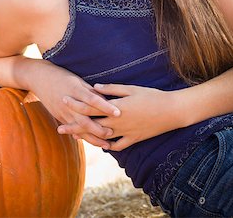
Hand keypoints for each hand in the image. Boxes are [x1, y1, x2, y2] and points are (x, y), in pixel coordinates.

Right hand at [31, 64, 119, 148]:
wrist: (40, 78)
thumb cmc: (63, 76)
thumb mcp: (78, 80)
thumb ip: (91, 91)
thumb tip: (107, 100)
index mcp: (76, 90)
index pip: (92, 100)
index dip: (105, 106)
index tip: (118, 112)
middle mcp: (69, 103)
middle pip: (86, 119)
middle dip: (100, 129)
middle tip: (113, 134)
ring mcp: (63, 112)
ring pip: (79, 128)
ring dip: (93, 138)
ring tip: (106, 145)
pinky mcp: (60, 117)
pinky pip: (73, 129)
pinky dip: (83, 137)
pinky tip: (93, 143)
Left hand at [58, 83, 180, 150]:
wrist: (171, 111)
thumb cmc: (151, 96)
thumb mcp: (131, 88)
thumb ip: (111, 89)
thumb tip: (94, 87)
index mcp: (115, 107)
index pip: (90, 107)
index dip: (76, 105)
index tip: (64, 102)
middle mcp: (118, 122)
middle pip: (91, 125)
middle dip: (74, 126)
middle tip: (60, 129)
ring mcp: (126, 133)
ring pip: (102, 137)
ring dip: (88, 137)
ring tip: (76, 137)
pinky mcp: (134, 139)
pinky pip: (118, 146)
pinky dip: (108, 146)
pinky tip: (101, 145)